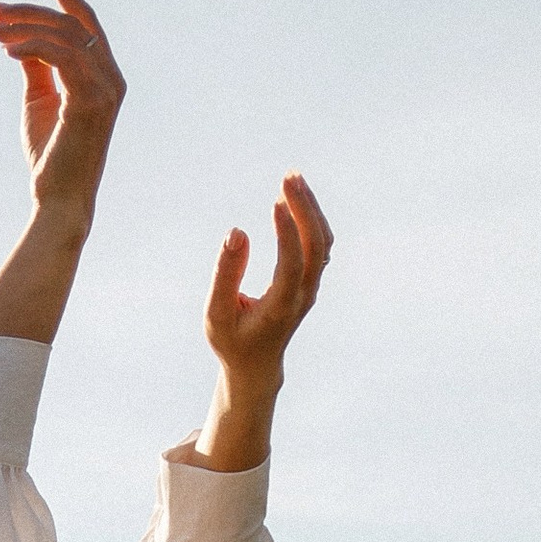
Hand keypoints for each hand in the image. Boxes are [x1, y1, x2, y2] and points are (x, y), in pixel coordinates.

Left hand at [0, 0, 124, 346]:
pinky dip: (33, 46)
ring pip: (66, 35)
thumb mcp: (39, 99)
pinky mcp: (93, 101)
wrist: (57, 200)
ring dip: (24, 27)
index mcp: (104, 73)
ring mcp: (108, 87)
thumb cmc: (50, 155)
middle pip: (74, 20)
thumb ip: (37, 64)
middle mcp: (113, 75)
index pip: (84, 20)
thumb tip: (22, 35)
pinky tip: (5, 49)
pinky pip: (62, 57)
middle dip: (33, 6)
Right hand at [195, 174, 331, 470]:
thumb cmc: (231, 340)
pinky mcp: (310, 280)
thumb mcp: (217, 313)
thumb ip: (225, 274)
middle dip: (306, 209)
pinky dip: (311, 217)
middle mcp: (302, 295)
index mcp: (280, 308)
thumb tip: (237, 232)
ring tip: (292, 178)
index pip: (292, 264)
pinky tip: (294, 197)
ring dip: (311, 209)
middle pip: (318, 247)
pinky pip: (319, 243)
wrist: (256, 365)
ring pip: (323, 242)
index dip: (288, 233)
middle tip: (288, 176)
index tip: (276, 201)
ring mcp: (310, 287)